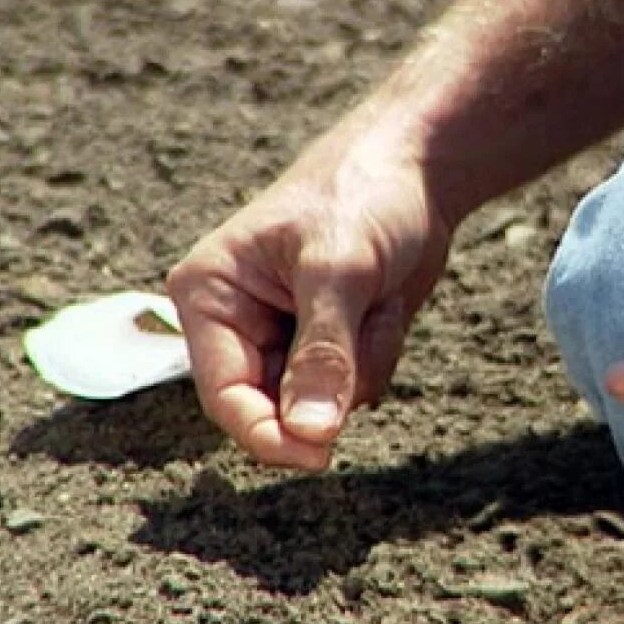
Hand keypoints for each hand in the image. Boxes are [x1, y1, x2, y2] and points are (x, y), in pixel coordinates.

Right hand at [168, 111, 451, 468]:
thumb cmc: (361, 195)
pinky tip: (381, 305)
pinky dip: (376, 355)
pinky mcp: (321, 344)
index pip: (223, 394)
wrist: (413, 168)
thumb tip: (309, 434)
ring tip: (372, 298)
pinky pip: (350, 390)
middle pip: (271, 408)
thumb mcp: (339, 271)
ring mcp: (280, 337)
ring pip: (318, 405)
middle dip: (330, 380)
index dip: (266, 434)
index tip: (318, 456)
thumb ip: (322, 355)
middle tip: (363, 323)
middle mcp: (235, 323)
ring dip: (360, 362)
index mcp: (210, 295)